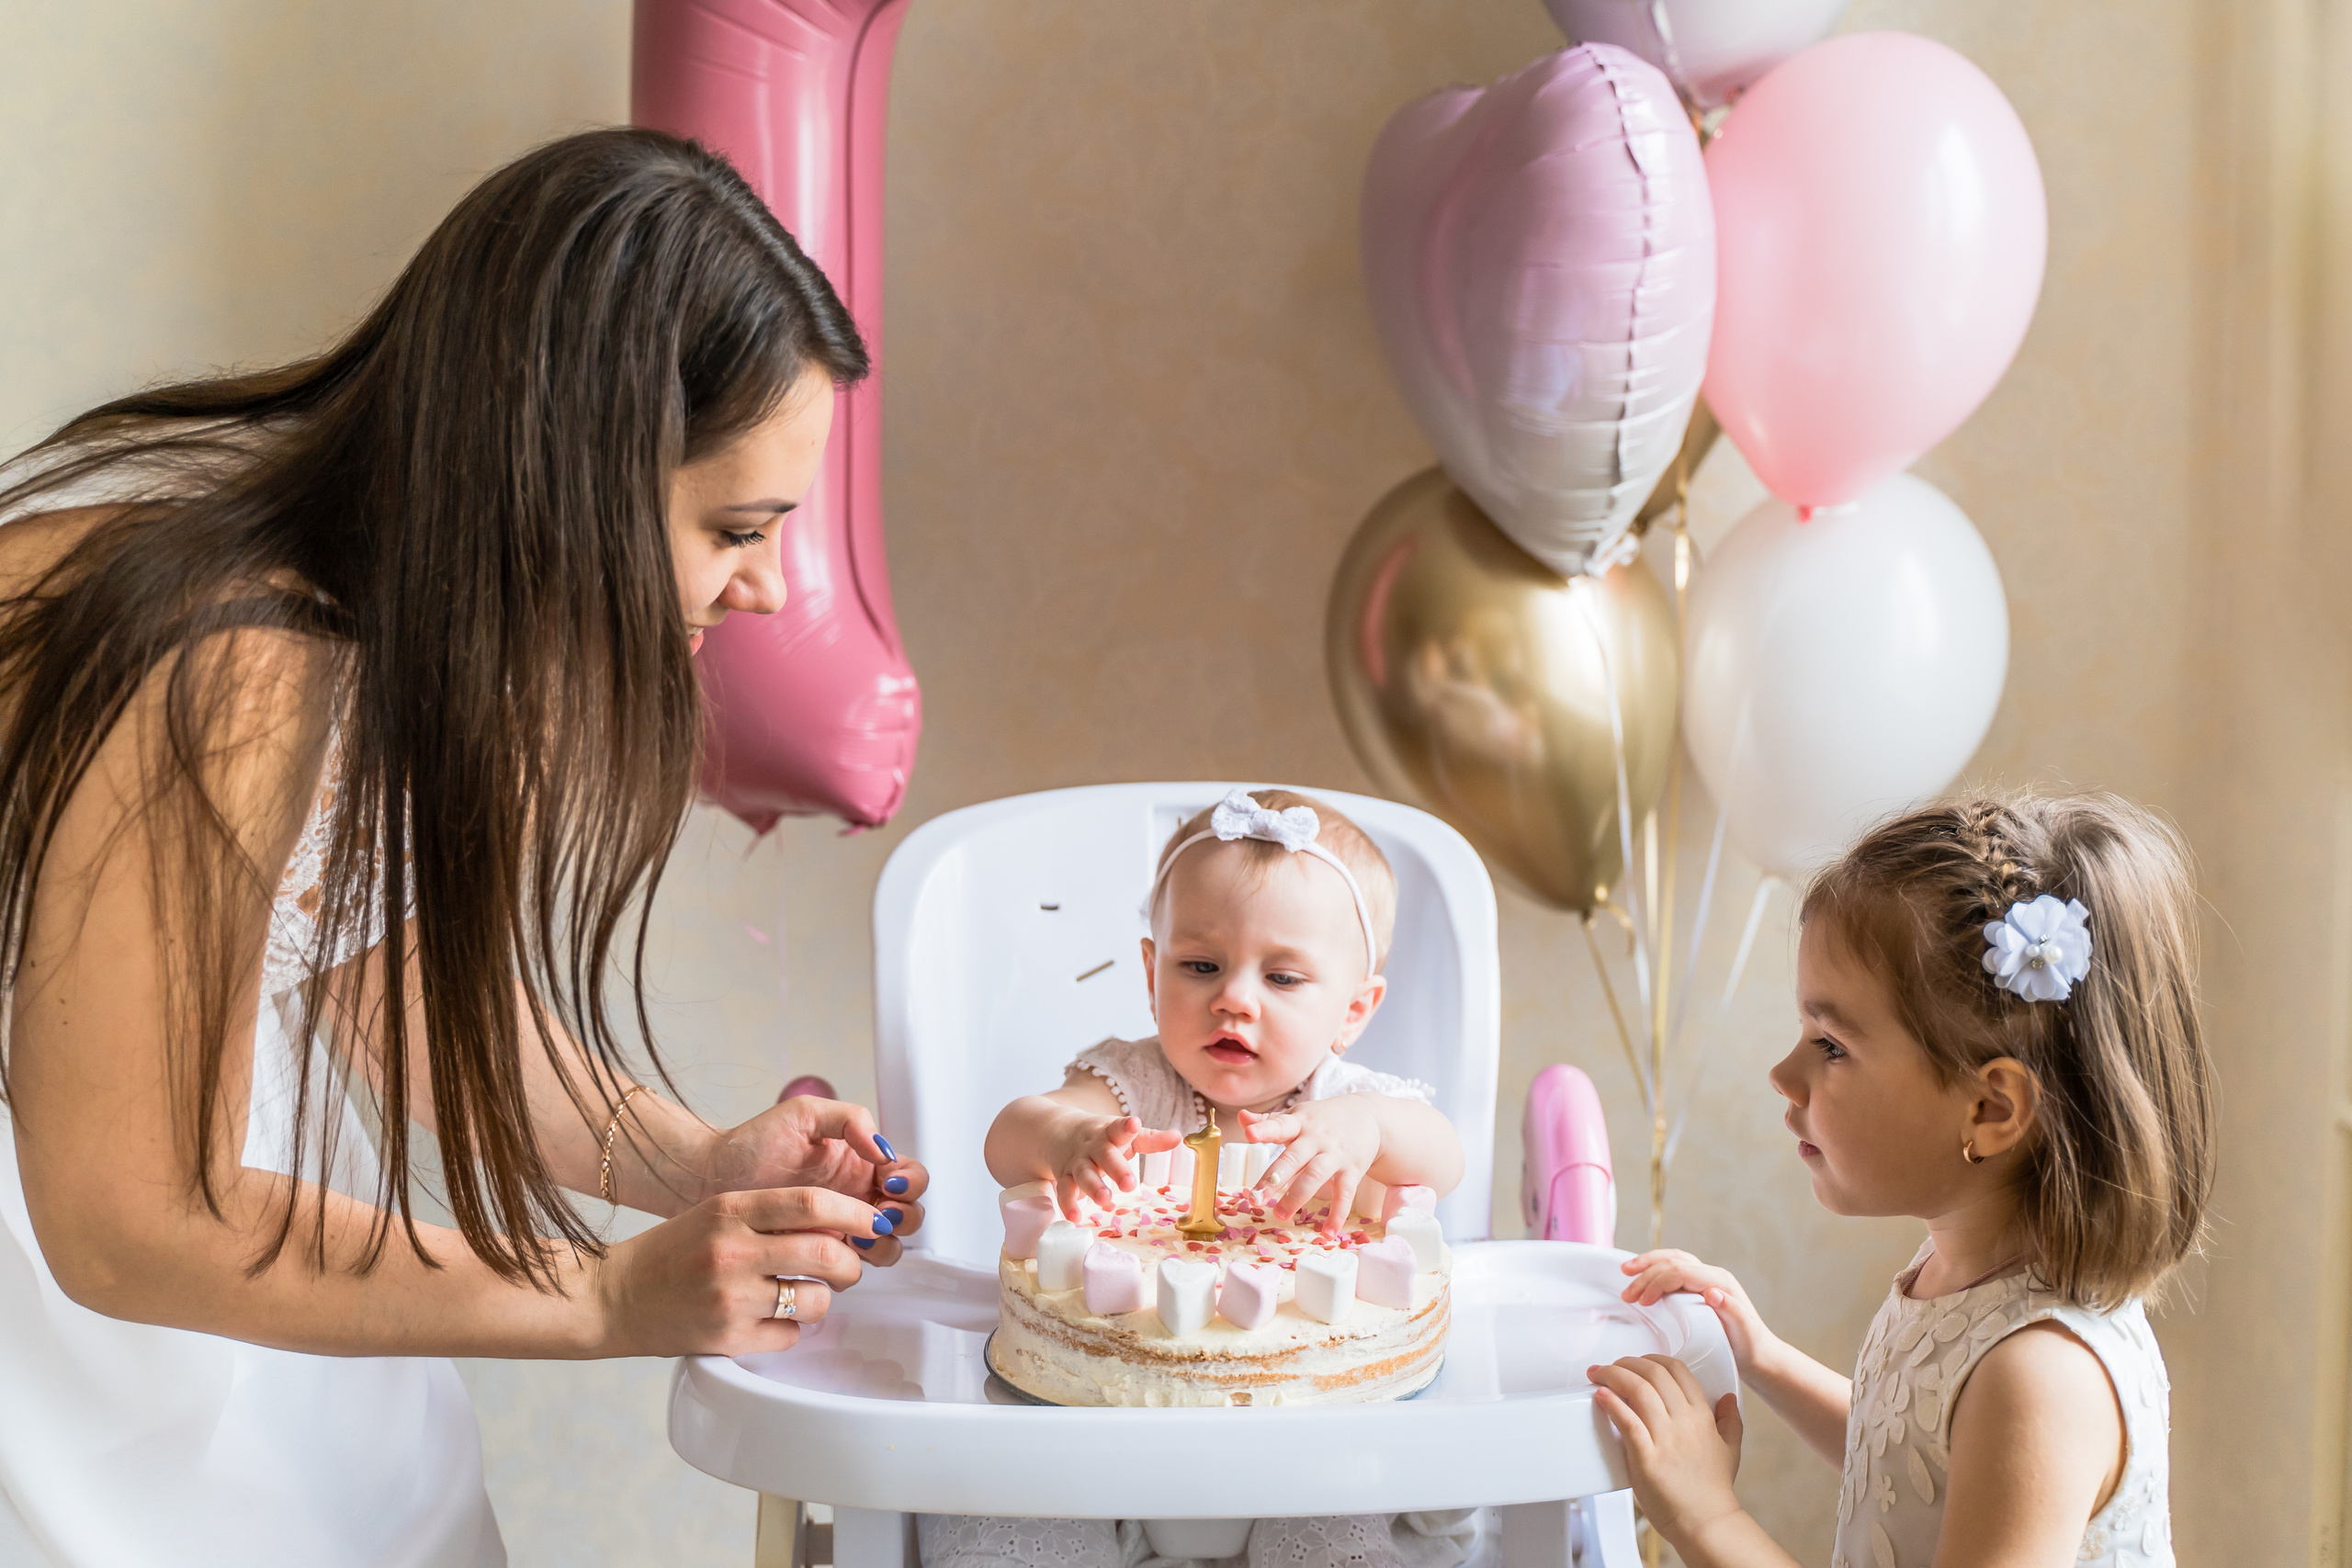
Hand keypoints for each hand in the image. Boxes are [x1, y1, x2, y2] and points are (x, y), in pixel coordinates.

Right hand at [589, 1186, 889, 1356]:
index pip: (811, 1203)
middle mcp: (732, 1252)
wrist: (615, 1298)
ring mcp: (730, 1299)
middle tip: (848, 1265)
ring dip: (822, 1299)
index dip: (853, 1212)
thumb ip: (772, 1213)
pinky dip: (790, 1328)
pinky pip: (790, 1335)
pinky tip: (768, 1317)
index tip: (870, 1220)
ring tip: (801, 1294)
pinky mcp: (728, 1339)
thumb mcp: (718, 1213)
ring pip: (816, 1301)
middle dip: (851, 1262)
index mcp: (731, 1210)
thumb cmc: (673, 1253)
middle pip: (826, 1254)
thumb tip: (840, 1223)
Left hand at [704, 1096, 927, 1259]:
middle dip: (904, 1215)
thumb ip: (849, 1120)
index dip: (911, 1182)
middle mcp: (856, 1198)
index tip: (890, 1182)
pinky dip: (856, 1264)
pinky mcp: (817, 1256)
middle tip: (880, 1213)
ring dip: (885, 1243)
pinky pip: (852, 1268)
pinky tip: (836, 1252)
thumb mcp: (803, 1116)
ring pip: (888, 1245)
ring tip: (857, 1236)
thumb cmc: (751, 1145)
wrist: (708, 1181)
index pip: (909, 1176)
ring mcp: (839, 1229)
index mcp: (861, 1164)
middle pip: (909, 1215)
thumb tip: (882, 1149)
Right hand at [1051, 1114, 1179, 1217]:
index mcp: (1110, 1133)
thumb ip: (1151, 1139)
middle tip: (1129, 1184)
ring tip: (1105, 1201)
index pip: (1119, 1128)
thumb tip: (1179, 1137)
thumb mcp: (1123, 1134)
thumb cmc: (1101, 1137)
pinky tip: (1075, 1218)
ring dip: (1094, 1188)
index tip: (1134, 1123)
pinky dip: (1069, 1204)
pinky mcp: (1064, 1176)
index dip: (1127, 1127)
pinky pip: (1065, 1191)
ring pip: (1084, 1174)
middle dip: (1116, 1169)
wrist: (1058, 1132)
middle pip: (1104, 1156)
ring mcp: (1077, 1162)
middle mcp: (1093, 1147)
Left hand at [1242, 1097, 1379, 1230]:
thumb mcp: (1298, 1115)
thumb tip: (1241, 1117)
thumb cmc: (1323, 1120)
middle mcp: (1316, 1138)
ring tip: (1281, 1216)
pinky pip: (1345, 1195)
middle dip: (1274, 1179)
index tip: (1249, 1134)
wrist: (1369, 1117)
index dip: (1264, 1129)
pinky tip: (1327, 1233)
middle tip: (1255, 1199)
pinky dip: (1337, 1215)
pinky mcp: (1352, 1171)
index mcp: (1299, 1123)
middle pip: (1293, 1158)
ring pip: (1315, 1176)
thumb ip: (1269, 1121)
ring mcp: (1335, 1155)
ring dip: (1297, 1196)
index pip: (1280, 1125)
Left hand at [1587, 1355, 1745, 1545]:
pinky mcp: (1647, 1457)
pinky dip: (1611, 1404)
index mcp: (1702, 1416)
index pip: (1677, 1369)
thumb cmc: (1712, 1490)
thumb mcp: (1729, 1450)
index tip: (1636, 1361)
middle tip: (1610, 1366)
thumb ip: (1730, 1421)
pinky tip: (1600, 1396)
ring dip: (1613, 1376)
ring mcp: (1666, 1438)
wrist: (1705, 1523)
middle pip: (1654, 1373)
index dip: (1653, 1358)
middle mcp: (1684, 1421)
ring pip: (1638, 1390)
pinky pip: (1627, 1421)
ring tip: (1598, 1375)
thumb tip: (1729, 1397)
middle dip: (1626, 1362)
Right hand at [1620, 1249, 1776, 1379]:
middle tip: (1627, 1293)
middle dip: (1645, 1274)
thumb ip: (1731, 1311)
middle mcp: (1713, 1276)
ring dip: (1647, 1264)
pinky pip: (1673, 1269)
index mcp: (1720, 1282)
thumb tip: (1712, 1293)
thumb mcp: (1744, 1333)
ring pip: (1671, 1259)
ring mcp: (1706, 1279)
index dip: (1657, 1282)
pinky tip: (1643, 1277)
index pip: (1680, 1272)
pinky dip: (1655, 1269)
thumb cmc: (1750, 1347)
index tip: (1642, 1300)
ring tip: (1626, 1272)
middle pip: (1672, 1262)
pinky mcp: (1699, 1287)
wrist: (1759, 1355)